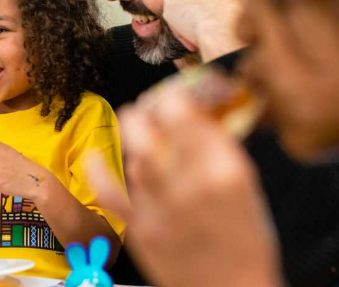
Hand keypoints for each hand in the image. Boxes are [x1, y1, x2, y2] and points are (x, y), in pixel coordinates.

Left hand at [88, 83, 281, 286]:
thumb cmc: (245, 242)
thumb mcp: (247, 188)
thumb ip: (219, 152)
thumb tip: (192, 118)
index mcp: (226, 170)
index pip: (187, 116)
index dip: (173, 100)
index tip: (170, 97)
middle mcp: (191, 184)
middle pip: (155, 130)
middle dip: (148, 112)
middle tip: (147, 108)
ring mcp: (162, 207)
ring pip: (136, 157)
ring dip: (136, 141)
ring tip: (139, 131)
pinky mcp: (140, 228)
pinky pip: (109, 192)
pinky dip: (97, 172)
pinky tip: (91, 156)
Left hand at [163, 0, 250, 61]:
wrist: (220, 28)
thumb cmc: (240, 17)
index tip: (224, 9)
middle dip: (205, 3)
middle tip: (212, 20)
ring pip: (187, 1)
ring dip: (192, 14)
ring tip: (203, 30)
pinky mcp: (170, 1)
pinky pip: (174, 16)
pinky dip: (181, 28)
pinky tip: (193, 39)